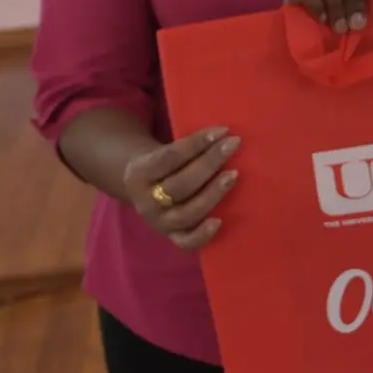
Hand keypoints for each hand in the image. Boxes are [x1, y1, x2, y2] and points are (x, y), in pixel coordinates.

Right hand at [121, 127, 239, 250]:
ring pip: (187, 212)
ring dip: (212, 193)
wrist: (141, 188)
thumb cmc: (163, 164)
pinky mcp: (171, 237)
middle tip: (232, 145)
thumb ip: (187, 147)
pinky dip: (203, 234)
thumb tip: (223, 136)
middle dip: (209, 163)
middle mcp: (146, 200)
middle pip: (180, 184)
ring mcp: (159, 222)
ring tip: (233, 174)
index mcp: (139, 172)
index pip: (170, 157)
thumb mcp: (161, 151)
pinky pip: (186, 242)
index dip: (197, 143)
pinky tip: (220, 221)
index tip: (222, 131)